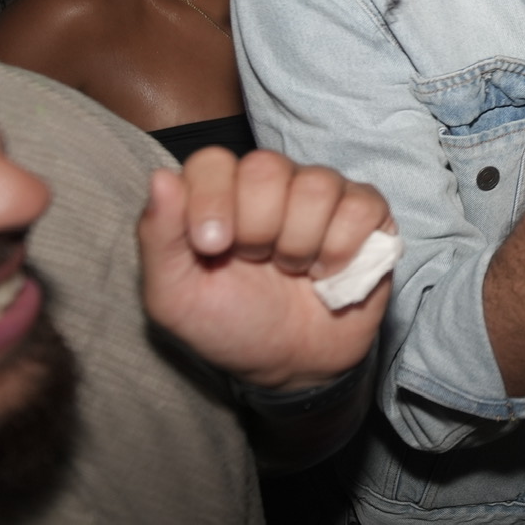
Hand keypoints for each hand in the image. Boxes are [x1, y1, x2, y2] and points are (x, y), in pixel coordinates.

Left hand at [139, 147, 393, 392]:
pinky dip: (343, 248)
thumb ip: (159, 238)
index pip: (212, 160)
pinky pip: (362, 205)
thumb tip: (161, 176)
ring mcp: (321, 193)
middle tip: (257, 262)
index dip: (212, 199)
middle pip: (267, 167)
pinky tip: (328, 271)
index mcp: (219, 193)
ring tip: (294, 270)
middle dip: (258, 229)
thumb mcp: (176, 298)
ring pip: (317, 186)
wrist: (292, 364)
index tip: (211, 246)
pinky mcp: (365, 211)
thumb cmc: (230, 326)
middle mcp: (270, 182)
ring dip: (300, 245)